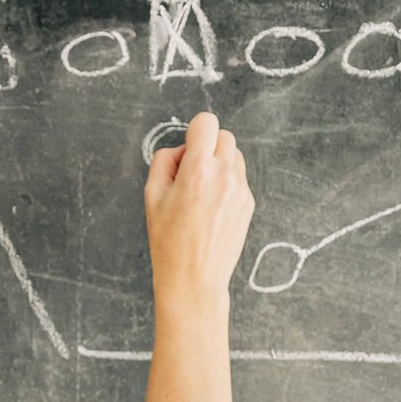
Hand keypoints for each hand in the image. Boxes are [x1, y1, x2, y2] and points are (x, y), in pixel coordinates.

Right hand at [144, 111, 254, 306]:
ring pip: (235, 155)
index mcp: (198, 170)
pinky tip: (211, 207)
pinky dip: (227, 182)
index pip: (206, 123)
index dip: (194, 131)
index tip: (187, 149)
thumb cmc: (169, 241)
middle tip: (191, 171)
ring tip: (202, 190)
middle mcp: (224, 176)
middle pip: (224, 135)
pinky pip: (239, 178)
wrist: (194, 278)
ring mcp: (240, 190)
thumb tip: (180, 149)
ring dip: (220, 162)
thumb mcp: (152, 196)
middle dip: (207, 146)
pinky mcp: (248, 203)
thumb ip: (164, 161)